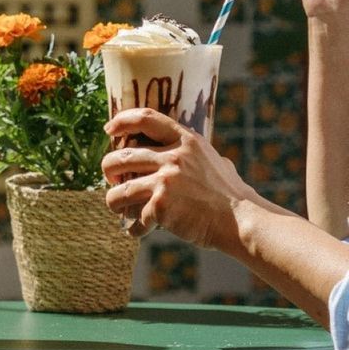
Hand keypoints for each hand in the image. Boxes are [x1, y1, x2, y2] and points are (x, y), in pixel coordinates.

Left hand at [101, 109, 254, 248]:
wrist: (240, 220)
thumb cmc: (230, 194)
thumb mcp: (213, 160)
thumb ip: (192, 153)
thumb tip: (180, 151)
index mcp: (186, 140)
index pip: (145, 118)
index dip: (122, 121)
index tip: (109, 130)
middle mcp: (173, 157)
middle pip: (120, 157)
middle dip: (108, 170)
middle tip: (113, 180)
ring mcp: (165, 181)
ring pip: (118, 191)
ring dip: (114, 201)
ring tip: (119, 209)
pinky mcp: (161, 206)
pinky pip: (134, 218)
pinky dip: (134, 228)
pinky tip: (138, 231)